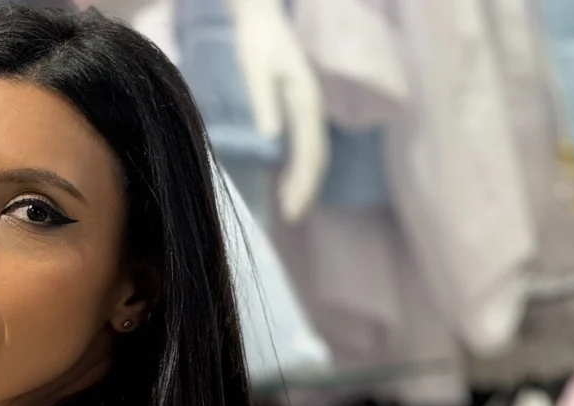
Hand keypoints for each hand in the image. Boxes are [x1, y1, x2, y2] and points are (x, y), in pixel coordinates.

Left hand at [227, 0, 326, 222]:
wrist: (261, 18)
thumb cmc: (256, 42)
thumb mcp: (256, 70)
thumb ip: (264, 102)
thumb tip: (272, 138)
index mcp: (306, 102)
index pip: (311, 152)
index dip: (304, 183)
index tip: (292, 208)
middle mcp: (312, 108)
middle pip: (317, 158)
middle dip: (306, 190)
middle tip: (291, 218)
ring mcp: (308, 110)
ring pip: (313, 155)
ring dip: (303, 183)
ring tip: (289, 210)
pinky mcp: (299, 110)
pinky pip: (305, 147)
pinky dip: (298, 170)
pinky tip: (284, 186)